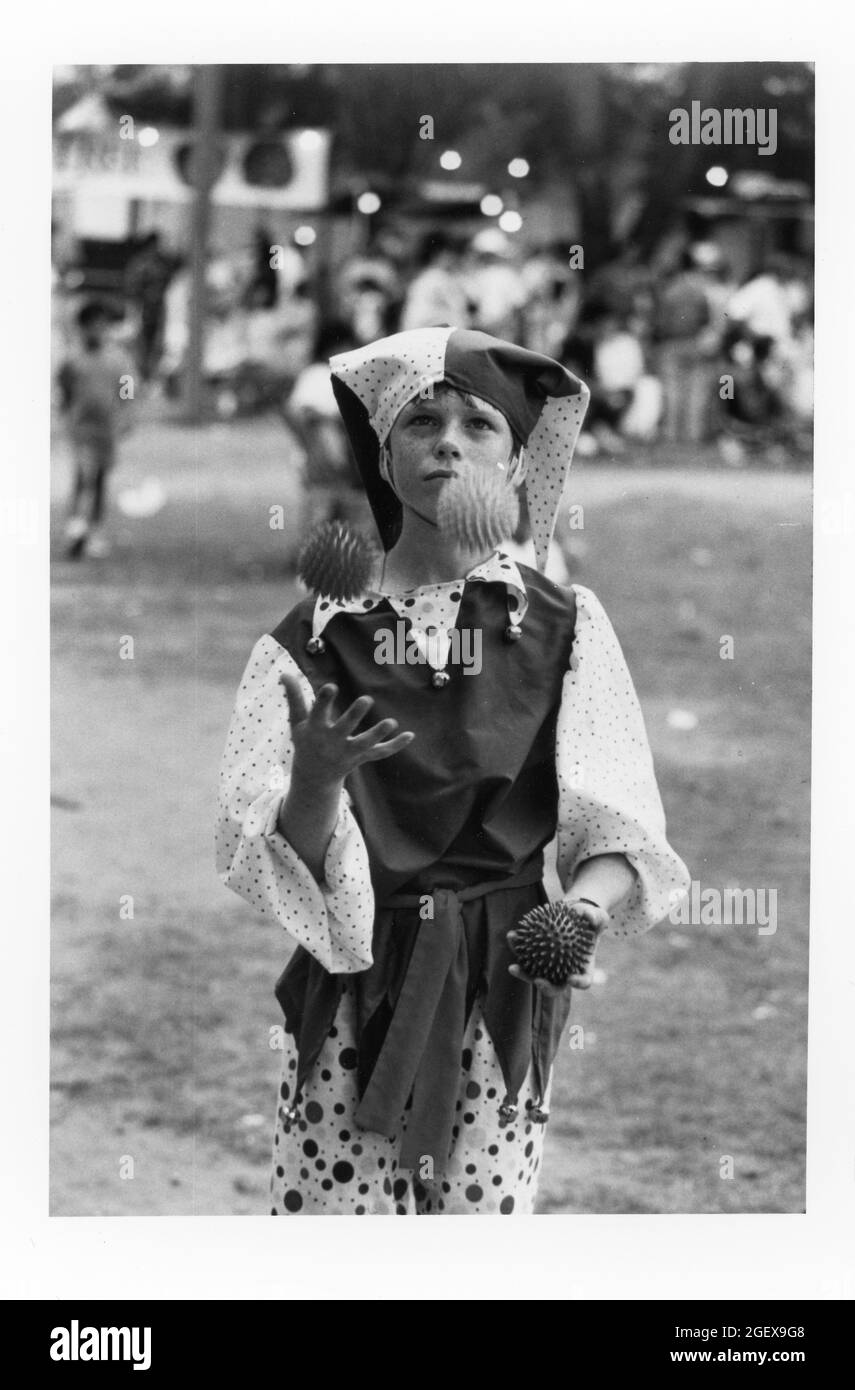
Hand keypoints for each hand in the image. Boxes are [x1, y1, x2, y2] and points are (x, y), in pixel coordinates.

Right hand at [279, 674, 414, 786]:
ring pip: (365, 743)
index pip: (318, 713)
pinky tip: (410, 735)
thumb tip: (284, 674)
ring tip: (391, 722)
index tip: (331, 686)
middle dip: (354, 715)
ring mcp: (348, 751)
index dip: (324, 700)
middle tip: (366, 700)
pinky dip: (395, 746)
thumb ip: (294, 697)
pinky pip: (380, 753)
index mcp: (316, 729)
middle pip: (345, 728)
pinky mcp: (361, 757)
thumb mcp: (297, 722)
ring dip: (378, 734)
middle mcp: (332, 741)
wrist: (314, 777)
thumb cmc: (306, 742)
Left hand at [508, 899, 609, 995]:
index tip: (571, 978)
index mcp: (582, 968)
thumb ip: (597, 918)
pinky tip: (512, 935)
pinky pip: (524, 952)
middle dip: (544, 987)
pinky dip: (517, 946)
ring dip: (522, 972)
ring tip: (512, 967)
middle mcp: (564, 972)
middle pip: (554, 986)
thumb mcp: (599, 916)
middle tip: (537, 980)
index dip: (578, 983)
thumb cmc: (588, 917)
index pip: (583, 981)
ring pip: (533, 974)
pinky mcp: (535, 953)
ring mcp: (548, 965)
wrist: (572, 912)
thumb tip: (589, 917)